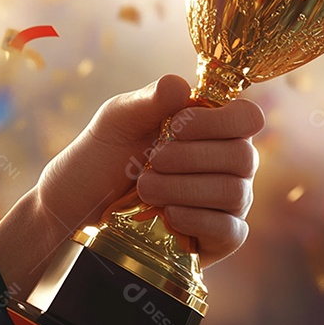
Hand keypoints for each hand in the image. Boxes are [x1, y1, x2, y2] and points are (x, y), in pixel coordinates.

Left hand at [0, 75, 263, 290]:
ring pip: (235, 192)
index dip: (219, 121)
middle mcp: (229, 164)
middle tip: (152, 161)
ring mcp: (228, 203)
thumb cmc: (101, 158)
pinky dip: (199, 219)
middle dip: (193, 158)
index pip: (248, 118)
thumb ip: (149, 100)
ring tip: (146, 188)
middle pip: (243, 157)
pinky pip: (231, 231)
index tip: (176, 126)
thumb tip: (180, 84)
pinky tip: (169, 215)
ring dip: (186, 189)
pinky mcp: (219, 240)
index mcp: (213, 128)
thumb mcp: (116, 120)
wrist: (75, 210)